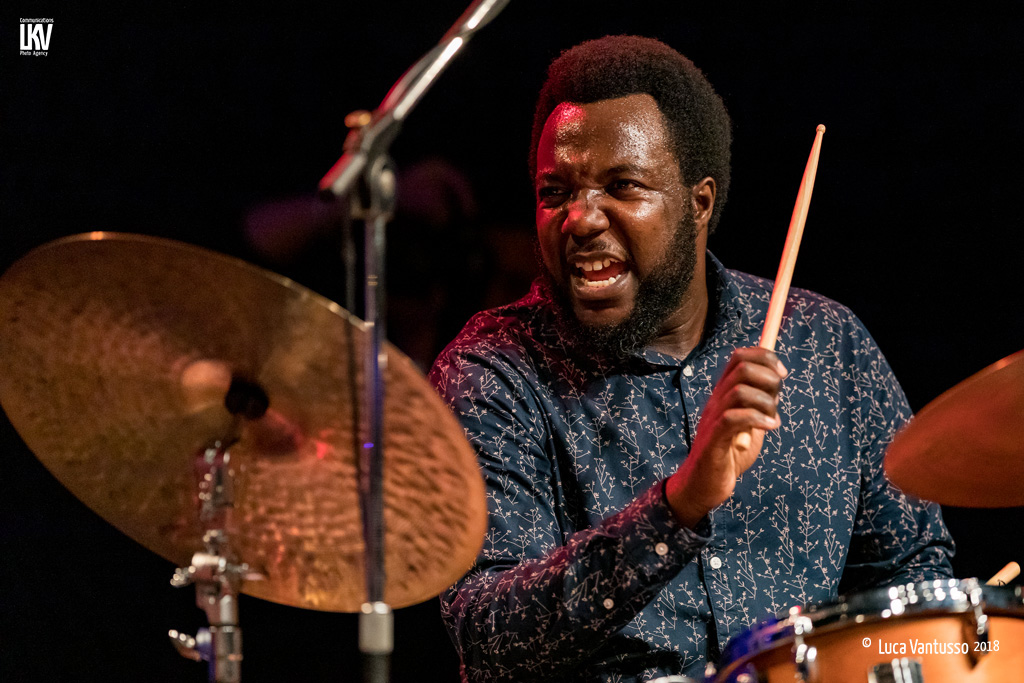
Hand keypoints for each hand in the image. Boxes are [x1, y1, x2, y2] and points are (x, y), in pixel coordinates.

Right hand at [666, 347, 786, 527]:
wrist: (704, 485)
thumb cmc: (728, 455)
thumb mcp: (750, 424)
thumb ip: (760, 404)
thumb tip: (777, 381)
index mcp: (724, 393)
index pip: (740, 357)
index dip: (764, 357)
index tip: (782, 373)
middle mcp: (716, 400)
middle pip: (742, 368)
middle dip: (769, 379)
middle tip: (777, 402)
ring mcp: (713, 418)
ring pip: (740, 391)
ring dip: (766, 402)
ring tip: (773, 420)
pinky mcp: (714, 440)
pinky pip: (734, 418)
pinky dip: (758, 419)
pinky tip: (769, 427)